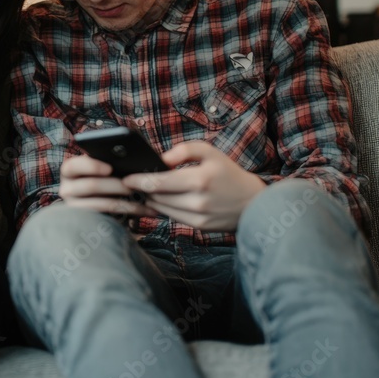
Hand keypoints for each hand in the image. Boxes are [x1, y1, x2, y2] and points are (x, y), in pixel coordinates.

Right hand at [57, 154, 158, 217]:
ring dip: (127, 202)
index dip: (91, 166)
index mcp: (69, 170)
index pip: (72, 166)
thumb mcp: (106, 167)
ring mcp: (75, 207)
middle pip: (91, 186)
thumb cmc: (108, 177)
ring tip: (145, 200)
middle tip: (136, 186)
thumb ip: (110, 160)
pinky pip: (108, 217)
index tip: (110, 168)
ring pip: (101, 204)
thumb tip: (127, 154)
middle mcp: (66, 189)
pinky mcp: (87, 222)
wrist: (107, 202)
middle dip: (117, 185)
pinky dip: (129, 212)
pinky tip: (145, 209)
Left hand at [122, 141, 265, 230]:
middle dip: (142, 189)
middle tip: (130, 182)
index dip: (138, 180)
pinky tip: (159, 199)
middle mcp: (198, 202)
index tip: (126, 177)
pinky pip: (172, 217)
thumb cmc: (228, 173)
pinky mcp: (199, 227)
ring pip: (162, 208)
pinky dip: (163, 208)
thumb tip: (160, 159)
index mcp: (200, 179)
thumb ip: (183, 150)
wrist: (252, 201)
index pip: (158, 182)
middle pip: (157, 196)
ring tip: (143, 189)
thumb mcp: (210, 152)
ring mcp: (198, 217)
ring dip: (150, 199)